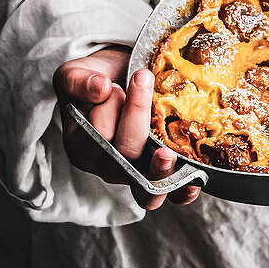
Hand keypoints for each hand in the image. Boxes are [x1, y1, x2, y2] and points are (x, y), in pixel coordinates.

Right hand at [54, 46, 201, 209]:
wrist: (125, 78)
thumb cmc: (99, 80)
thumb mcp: (75, 74)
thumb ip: (77, 81)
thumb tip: (100, 88)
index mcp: (82, 147)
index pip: (96, 136)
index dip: (106, 110)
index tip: (111, 84)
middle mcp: (108, 166)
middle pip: (124, 156)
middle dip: (136, 117)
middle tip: (142, 80)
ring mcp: (136, 173)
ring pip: (146, 184)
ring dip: (158, 170)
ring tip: (165, 153)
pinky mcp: (161, 175)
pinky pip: (172, 193)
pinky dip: (182, 191)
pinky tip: (192, 183)